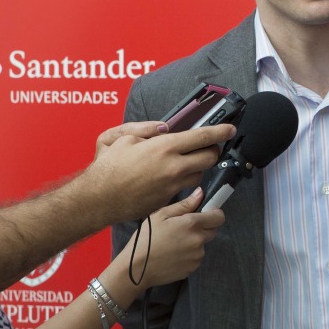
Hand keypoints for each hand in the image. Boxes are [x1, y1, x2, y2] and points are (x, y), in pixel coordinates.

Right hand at [79, 122, 234, 224]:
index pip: (203, 136)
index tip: (230, 129)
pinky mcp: (169, 200)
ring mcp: (173, 186)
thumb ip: (144, 129)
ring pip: (199, 175)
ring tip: (183, 163)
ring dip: (197, 168)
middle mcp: (174, 167)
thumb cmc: (106, 168)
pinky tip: (168, 178)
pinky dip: (182, 181)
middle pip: (210, 157)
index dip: (221, 131)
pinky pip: (184, 189)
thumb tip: (163, 128)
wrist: (98, 199)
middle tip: (206, 146)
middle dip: (212, 150)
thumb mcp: (119, 138)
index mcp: (164, 147)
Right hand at [121, 188, 224, 287]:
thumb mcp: (161, 215)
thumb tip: (201, 193)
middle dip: (204, 227)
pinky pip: (196, 258)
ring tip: (174, 244)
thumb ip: (184, 204)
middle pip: (214, 230)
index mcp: (192, 224)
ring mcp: (197, 256)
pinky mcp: (193, 268)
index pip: (219, 217)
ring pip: (203, 245)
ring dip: (195, 242)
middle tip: (185, 228)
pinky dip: (189, 255)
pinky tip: (174, 255)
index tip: (205, 214)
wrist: (136, 268)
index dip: (214, 214)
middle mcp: (199, 240)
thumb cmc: (146, 238)